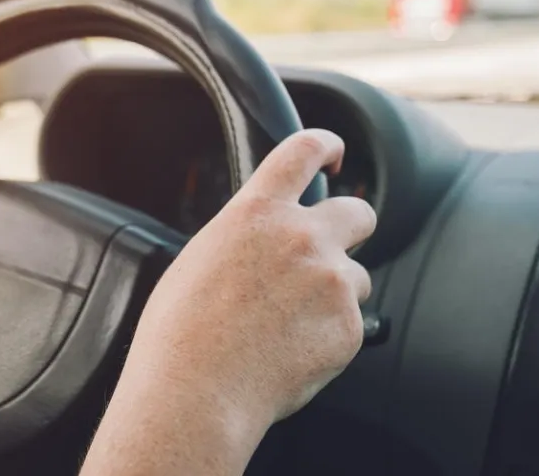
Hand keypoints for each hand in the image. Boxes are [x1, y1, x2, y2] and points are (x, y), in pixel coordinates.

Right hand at [93, 129, 375, 469]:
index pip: (303, 151)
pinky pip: (351, 322)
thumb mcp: (199, 259)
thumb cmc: (181, 334)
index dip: (326, 145)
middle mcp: (302, 237)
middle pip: (357, 212)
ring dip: (333, 292)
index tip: (334, 154)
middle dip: (350, 227)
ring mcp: (331, 281)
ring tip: (288, 325)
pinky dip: (329, 335)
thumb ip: (243, 237)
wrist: (196, 392)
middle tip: (330, 251)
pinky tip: (291, 352)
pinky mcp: (349, 326)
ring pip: (356, 276)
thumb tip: (261, 241)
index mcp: (256, 213)